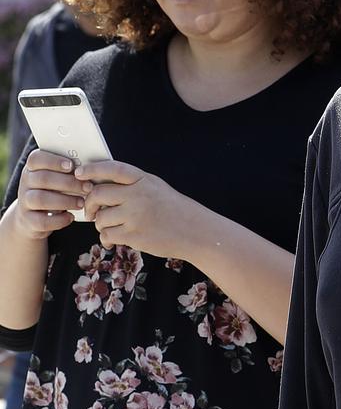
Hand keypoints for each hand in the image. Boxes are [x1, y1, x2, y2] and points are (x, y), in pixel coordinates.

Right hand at [14, 150, 88, 239]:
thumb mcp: (58, 179)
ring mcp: (25, 202)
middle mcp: (26, 183)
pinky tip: (71, 217)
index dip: (53, 161)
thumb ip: (69, 173)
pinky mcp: (28, 221)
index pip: (36, 158)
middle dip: (68, 183)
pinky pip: (42, 221)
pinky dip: (59, 220)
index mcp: (33, 168)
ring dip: (65, 201)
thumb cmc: (53, 192)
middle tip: (88, 187)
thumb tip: (90, 170)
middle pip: (43, 178)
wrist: (32, 218)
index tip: (71, 166)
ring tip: (81, 203)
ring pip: (41, 199)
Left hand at [77, 161, 194, 258]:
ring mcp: (135, 215)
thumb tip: (98, 188)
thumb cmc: (173, 209)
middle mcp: (137, 195)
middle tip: (90, 211)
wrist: (194, 231)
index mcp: (142, 179)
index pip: (112, 169)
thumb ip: (131, 185)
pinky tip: (113, 239)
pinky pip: (107, 235)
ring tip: (112, 227)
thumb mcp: (155, 187)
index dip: (93, 169)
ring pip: (100, 218)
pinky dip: (106, 238)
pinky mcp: (134, 235)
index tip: (79, 173)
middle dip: (89, 204)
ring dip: (101, 224)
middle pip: (98, 194)